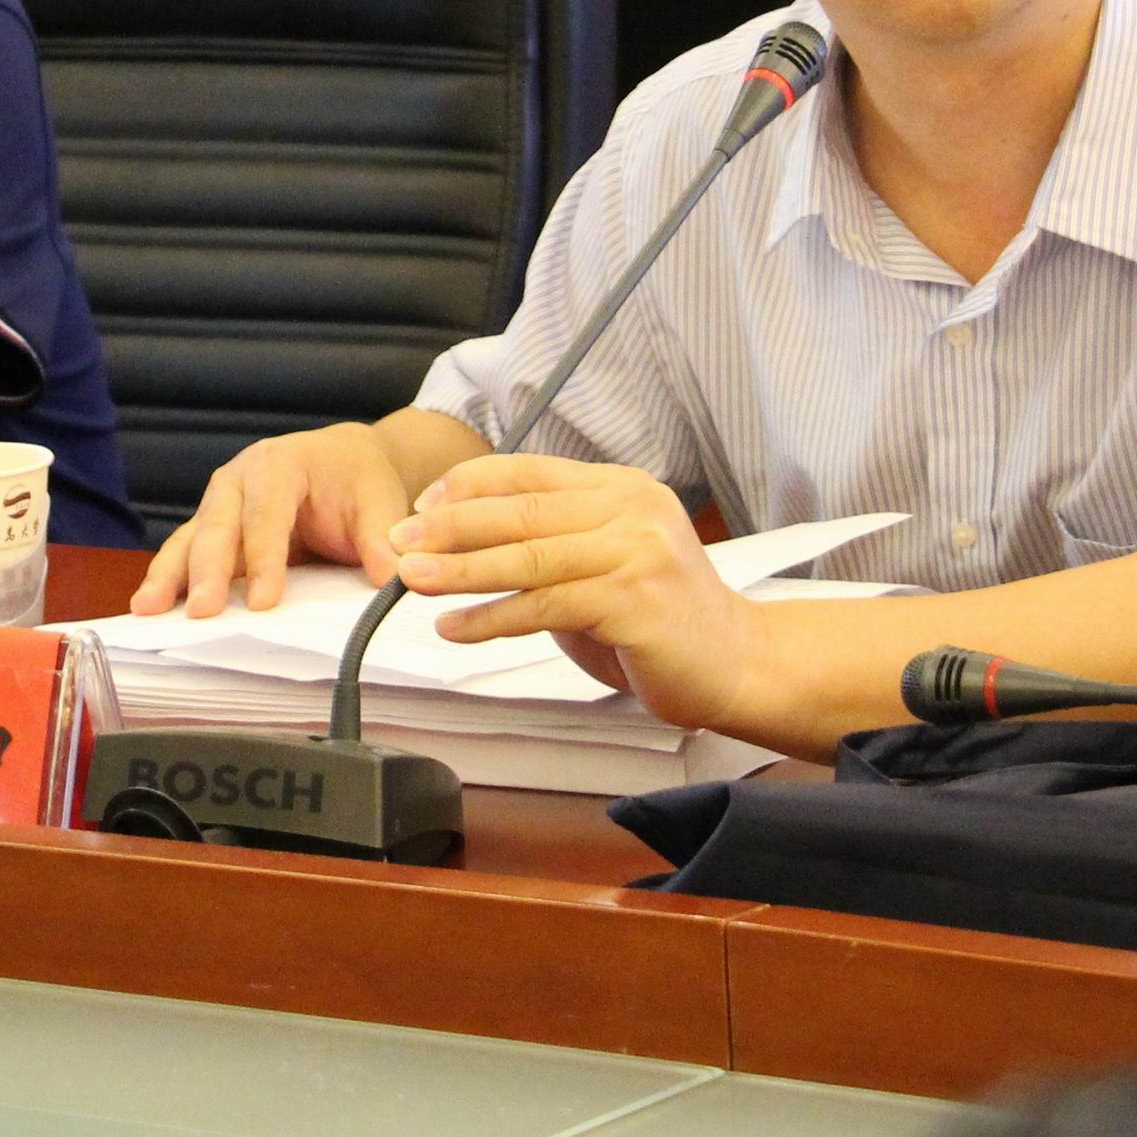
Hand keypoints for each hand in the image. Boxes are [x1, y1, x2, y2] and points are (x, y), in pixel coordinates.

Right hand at [130, 421, 414, 616]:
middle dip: (208, 570)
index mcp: (280, 465)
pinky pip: (185, 553)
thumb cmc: (356, 479)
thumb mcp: (378, 502)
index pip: (268, 512)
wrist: (341, 460)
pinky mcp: (212, 530)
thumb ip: (383, 539)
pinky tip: (149, 608)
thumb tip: (394, 579)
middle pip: (219, 525)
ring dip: (170, 575)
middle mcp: (238, 479)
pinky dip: (168, 579)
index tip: (265, 602)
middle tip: (202, 612)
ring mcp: (219, 504)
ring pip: (190, 539)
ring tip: (148, 609)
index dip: (265, 558)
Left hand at [389, 453, 762, 731]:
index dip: (466, 486)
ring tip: (411, 580)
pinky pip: (545, 605)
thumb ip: (549, 547)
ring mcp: (635, 551)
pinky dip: (491, 617)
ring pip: (527, 555)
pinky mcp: (634, 600)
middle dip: (449, 526)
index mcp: (620, 487)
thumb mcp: (603, 564)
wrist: (736, 663)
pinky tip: (456, 627)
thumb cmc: (661, 619)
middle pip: (520, 510)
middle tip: (400, 542)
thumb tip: (462, 544)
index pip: (527, 472)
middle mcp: (630, 508)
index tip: (419, 507)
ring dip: (460, 570)